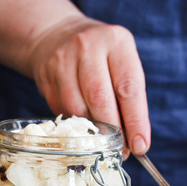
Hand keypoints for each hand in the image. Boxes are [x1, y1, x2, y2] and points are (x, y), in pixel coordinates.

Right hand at [28, 16, 150, 155]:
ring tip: (102, 141)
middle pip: (100, 99)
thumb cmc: (100, 55)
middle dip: (112, 131)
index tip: (140, 146)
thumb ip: (128, 95)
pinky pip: (62, 110)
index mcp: (116, 42)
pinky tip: (82, 125)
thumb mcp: (121, 62)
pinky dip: (74, 124)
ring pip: (77, 108)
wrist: (57, 35)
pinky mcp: (46, 75)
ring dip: (92, 132)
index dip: (135, 121)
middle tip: (120, 150)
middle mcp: (88, 47)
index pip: (128, 88)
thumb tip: (135, 140)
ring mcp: (63, 60)